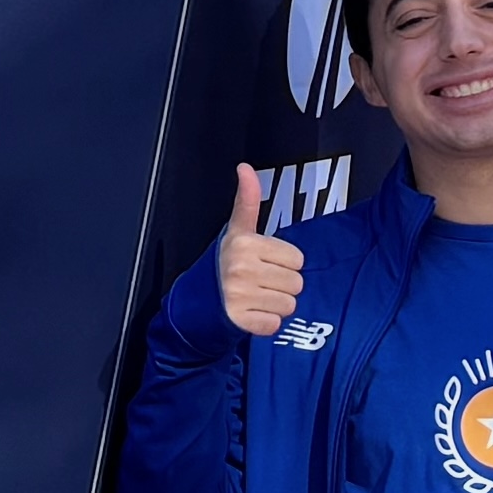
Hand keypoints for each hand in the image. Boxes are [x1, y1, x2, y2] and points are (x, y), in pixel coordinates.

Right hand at [216, 160, 307, 338]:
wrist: (195, 303)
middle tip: (260, 283)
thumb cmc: (224, 264)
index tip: (263, 261)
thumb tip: (245, 167)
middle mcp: (241, 268)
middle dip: (282, 285)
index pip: (296, 258)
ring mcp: (239, 296)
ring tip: (255, 298)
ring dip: (275, 305)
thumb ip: (247, 201)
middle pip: (296, 283)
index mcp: (244, 243)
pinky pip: (274, 324)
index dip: (283, 262)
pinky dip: (265, 323)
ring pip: (289, 305)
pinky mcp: (238, 320)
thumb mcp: (236, 231)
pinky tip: (250, 314)